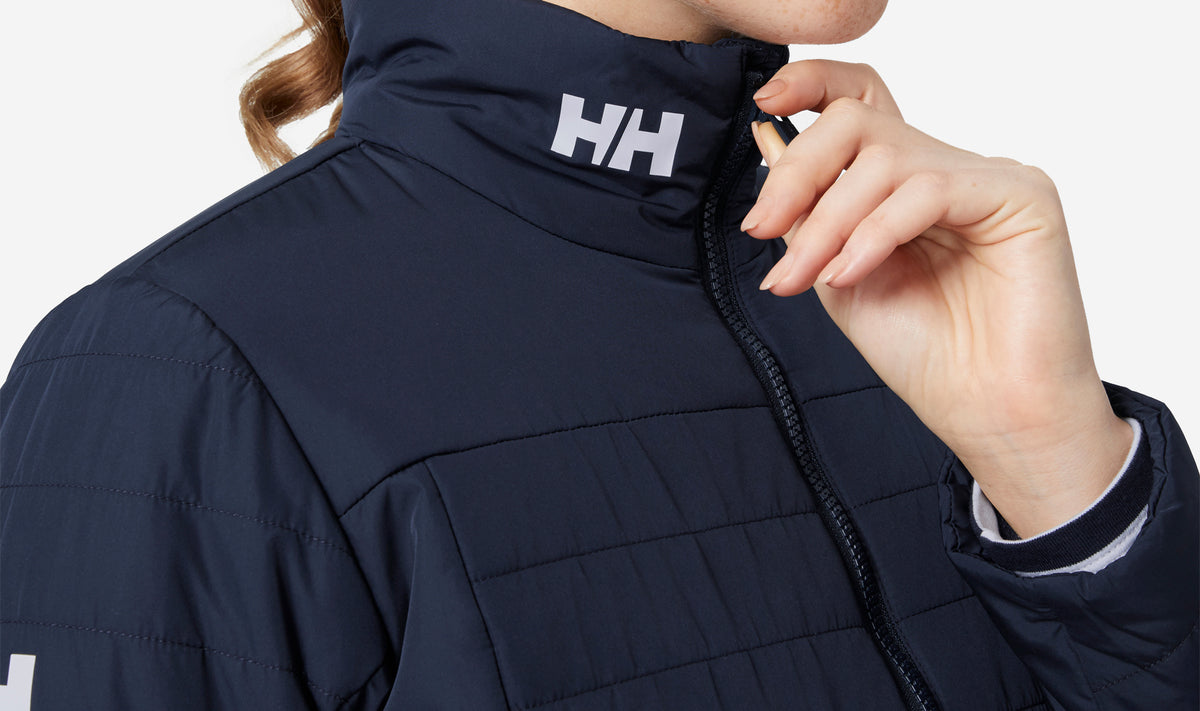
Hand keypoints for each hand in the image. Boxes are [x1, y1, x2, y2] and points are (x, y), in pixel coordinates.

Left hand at [744, 60, 1132, 537]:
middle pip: (857, 123)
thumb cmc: (923, 353)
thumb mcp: (834, 274)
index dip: (811, 86)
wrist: (987, 416)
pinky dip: (875, 232)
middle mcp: (944, 168)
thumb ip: (806, 211)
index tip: (764, 104)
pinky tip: (852, 274)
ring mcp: (985, 176)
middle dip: (797, 175)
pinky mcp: (1021, 195)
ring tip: (806, 278)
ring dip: (827, 223)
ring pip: (883, 160)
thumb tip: (766, 138)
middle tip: (761, 229)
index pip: (860, 102)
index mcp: (902, 182)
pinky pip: (929, 188)